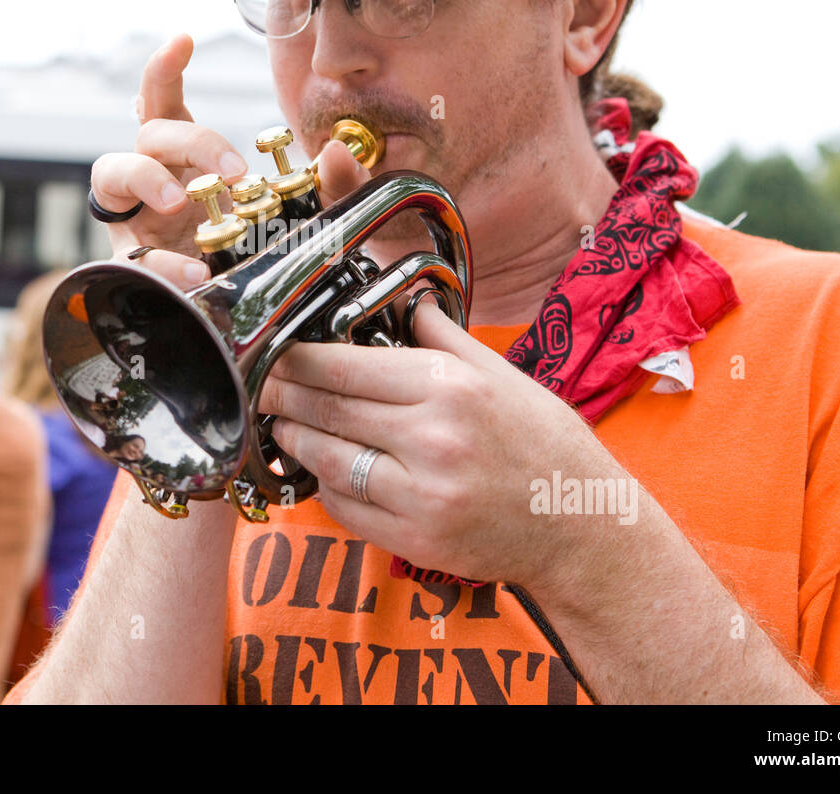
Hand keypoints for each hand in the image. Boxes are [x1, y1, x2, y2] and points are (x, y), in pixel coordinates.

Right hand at [89, 33, 370, 290]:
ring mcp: (134, 218)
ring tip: (178, 201)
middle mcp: (151, 178)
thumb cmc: (255, 250)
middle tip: (234, 171)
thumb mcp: (301, 218)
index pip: (165, 102)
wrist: (236, 314)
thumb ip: (325, 188)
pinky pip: (130, 254)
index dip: (167, 69)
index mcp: (184, 158)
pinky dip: (160, 262)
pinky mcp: (130, 263)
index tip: (184, 39)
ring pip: (111, 171)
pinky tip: (193, 271)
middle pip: (151, 131)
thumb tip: (337, 153)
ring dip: (144, 177)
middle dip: (192, 140)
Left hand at [258, 302, 617, 585]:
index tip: (274, 352)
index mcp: (450, 388)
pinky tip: (321, 470)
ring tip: (282, 423)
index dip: (297, 359)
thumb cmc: (547, 446)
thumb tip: (408, 301)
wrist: (581, 527)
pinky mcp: (415, 538)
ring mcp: (421, 494)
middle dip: (282, 394)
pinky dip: (325, 487)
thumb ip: (446, 337)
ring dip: (294, 439)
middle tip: (258, 384)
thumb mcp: (503, 376)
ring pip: (327, 459)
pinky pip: (346, 509)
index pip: (345, 367)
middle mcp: (432, 439)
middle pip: (328, 409)